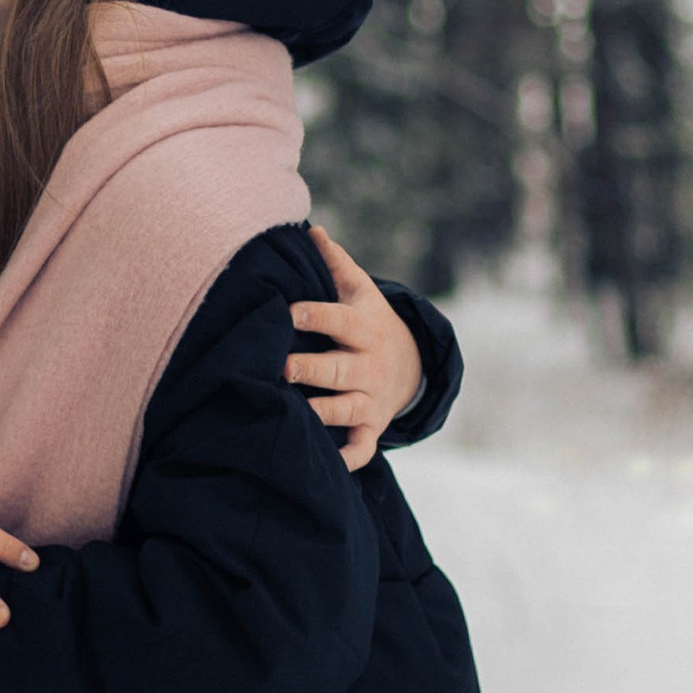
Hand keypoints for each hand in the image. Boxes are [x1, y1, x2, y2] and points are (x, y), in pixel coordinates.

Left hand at [287, 225, 423, 473]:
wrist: (410, 365)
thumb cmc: (368, 323)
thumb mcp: (361, 292)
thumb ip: (336, 264)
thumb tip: (312, 229)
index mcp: (363, 329)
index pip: (339, 320)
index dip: (315, 314)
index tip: (288, 311)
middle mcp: (368, 366)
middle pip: (338, 369)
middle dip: (311, 370)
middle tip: (282, 368)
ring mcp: (370, 399)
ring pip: (345, 409)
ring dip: (322, 413)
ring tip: (293, 412)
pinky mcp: (370, 427)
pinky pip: (362, 447)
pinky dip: (349, 457)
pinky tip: (330, 463)